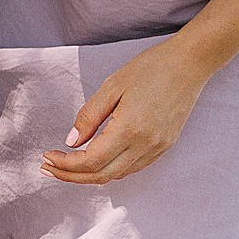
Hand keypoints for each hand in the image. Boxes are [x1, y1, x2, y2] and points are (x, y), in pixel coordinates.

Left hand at [42, 39, 213, 183]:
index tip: (48, 157)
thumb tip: (71, 142)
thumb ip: (89, 116)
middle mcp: (145, 145)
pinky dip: (112, 169)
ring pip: (118, 175)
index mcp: (130, 129)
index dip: (65, 164)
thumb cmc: (151, 68)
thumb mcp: (112, 86)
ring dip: (90, 175)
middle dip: (71, 175)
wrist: (190, 63)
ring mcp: (158, 147)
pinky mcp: (165, 145)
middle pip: (102, 175)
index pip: (90, 161)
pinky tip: (97, 160)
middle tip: (48, 168)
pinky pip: (134, 167)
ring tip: (68, 166)